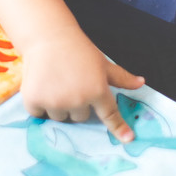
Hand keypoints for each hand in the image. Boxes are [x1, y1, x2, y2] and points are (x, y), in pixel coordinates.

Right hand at [19, 28, 144, 141]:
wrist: (48, 37)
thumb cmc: (78, 50)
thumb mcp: (103, 63)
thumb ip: (121, 78)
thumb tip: (141, 83)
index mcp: (97, 90)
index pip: (110, 115)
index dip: (119, 128)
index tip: (128, 139)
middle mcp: (78, 99)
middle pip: (80, 117)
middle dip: (76, 105)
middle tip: (70, 83)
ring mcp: (55, 102)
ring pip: (59, 117)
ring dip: (57, 106)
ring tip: (55, 82)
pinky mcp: (34, 101)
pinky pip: (39, 114)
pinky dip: (38, 103)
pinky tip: (40, 85)